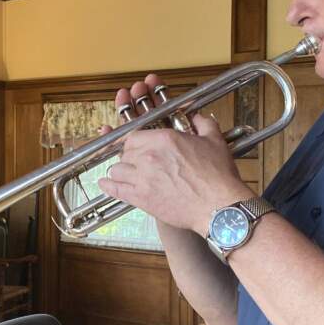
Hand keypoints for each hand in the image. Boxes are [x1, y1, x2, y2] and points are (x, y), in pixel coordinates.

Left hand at [98, 74, 254, 234]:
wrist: (218, 207)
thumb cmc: (218, 177)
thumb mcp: (214, 142)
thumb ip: (204, 124)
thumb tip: (199, 117)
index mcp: (165, 140)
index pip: (135, 135)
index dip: (135, 141)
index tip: (138, 146)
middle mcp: (149, 157)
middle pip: (125, 152)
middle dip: (130, 156)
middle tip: (137, 162)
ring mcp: (143, 178)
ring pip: (118, 169)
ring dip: (121, 170)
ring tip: (126, 173)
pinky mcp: (141, 198)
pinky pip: (116, 189)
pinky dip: (108, 186)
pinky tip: (105, 183)